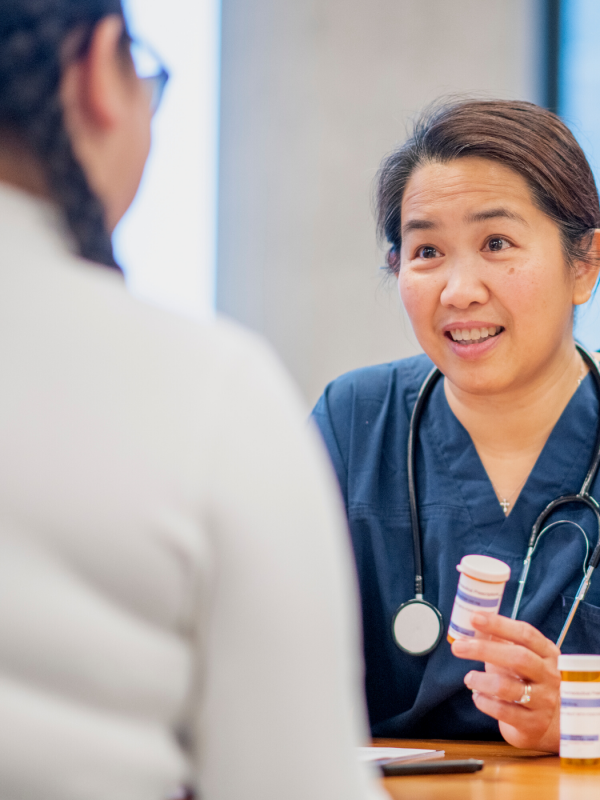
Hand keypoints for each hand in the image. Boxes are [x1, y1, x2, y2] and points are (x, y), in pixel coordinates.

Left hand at [450, 613, 560, 751]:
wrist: (545, 723)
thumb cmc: (526, 681)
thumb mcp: (518, 657)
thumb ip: (499, 639)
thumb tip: (473, 620)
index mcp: (547, 653)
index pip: (525, 634)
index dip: (499, 624)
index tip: (474, 617)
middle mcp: (550, 676)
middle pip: (518, 658)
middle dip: (484, 649)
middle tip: (458, 647)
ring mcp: (544, 701)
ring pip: (508, 687)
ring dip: (481, 680)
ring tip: (469, 678)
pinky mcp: (533, 724)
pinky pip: (503, 711)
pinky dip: (484, 702)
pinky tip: (477, 697)